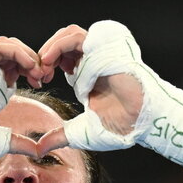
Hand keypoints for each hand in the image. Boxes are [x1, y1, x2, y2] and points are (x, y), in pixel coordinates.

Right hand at [0, 36, 43, 156]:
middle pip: (13, 54)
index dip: (30, 71)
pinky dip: (17, 52)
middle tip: (44, 75)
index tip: (42, 83)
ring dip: (26, 55)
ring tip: (37, 70)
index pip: (13, 67)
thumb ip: (16, 142)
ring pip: (7, 45)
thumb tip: (38, 151)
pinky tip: (28, 65)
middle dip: (32, 62)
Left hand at [35, 20, 182, 177]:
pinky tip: (64, 70)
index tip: (40, 80)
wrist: (143, 124)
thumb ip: (60, 136)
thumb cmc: (122, 127)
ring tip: (45, 64)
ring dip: (54, 47)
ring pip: (73, 34)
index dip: (47, 63)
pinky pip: (85, 41)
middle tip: (39, 72)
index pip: (62, 54)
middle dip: (47, 53)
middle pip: (65, 39)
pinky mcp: (112, 50)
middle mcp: (96, 60)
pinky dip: (69, 51)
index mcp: (88, 72)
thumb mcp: (81, 132)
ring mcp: (105, 53)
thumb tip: (39, 148)